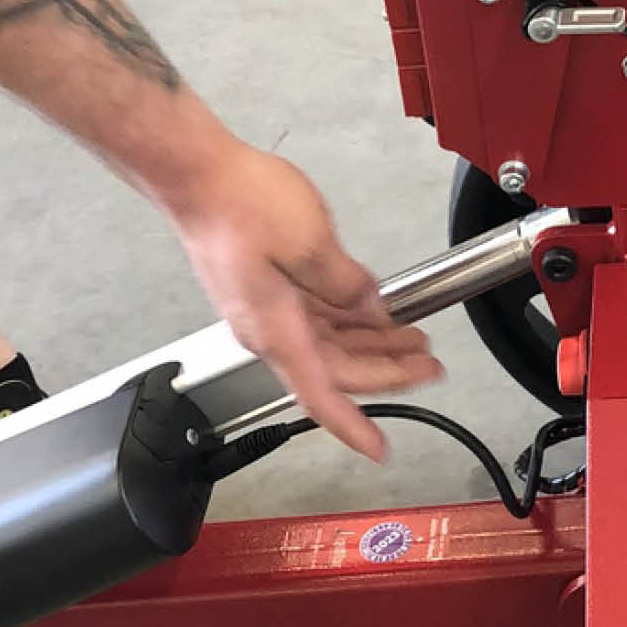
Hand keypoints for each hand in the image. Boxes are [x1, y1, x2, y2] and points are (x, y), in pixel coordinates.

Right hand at [167, 141, 440, 458]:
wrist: (197, 178)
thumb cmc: (239, 204)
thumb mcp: (309, 242)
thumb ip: (346, 283)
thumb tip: (371, 308)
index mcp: (276, 329)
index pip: (320, 394)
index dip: (352, 425)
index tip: (378, 448)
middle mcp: (268, 328)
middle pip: (335, 368)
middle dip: (387, 372)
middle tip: (429, 367)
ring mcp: (266, 309)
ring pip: (328, 343)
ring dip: (373, 345)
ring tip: (414, 340)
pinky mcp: (266, 288)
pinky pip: (316, 318)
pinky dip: (351, 320)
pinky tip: (376, 311)